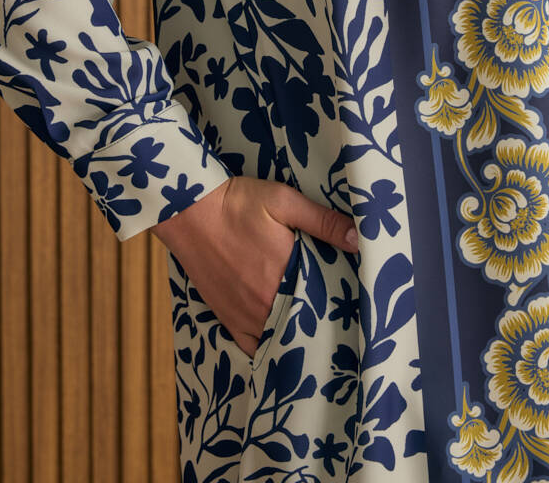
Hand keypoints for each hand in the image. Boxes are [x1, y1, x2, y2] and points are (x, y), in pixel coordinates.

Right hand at [151, 176, 357, 359]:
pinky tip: (282, 344)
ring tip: (318, 333)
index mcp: (285, 275)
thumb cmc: (238, 202)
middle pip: (304, 325)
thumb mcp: (284, 201)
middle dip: (323, 323)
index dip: (342, 307)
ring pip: (281, 339)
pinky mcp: (226, 319)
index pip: (325, 303)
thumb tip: (360, 240)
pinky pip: (252, 347)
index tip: (358, 307)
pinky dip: (269, 348)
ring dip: (298, 336)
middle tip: (342, 321)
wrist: (188, 210)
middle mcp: (266, 304)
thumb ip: (323, 222)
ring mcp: (245, 316)